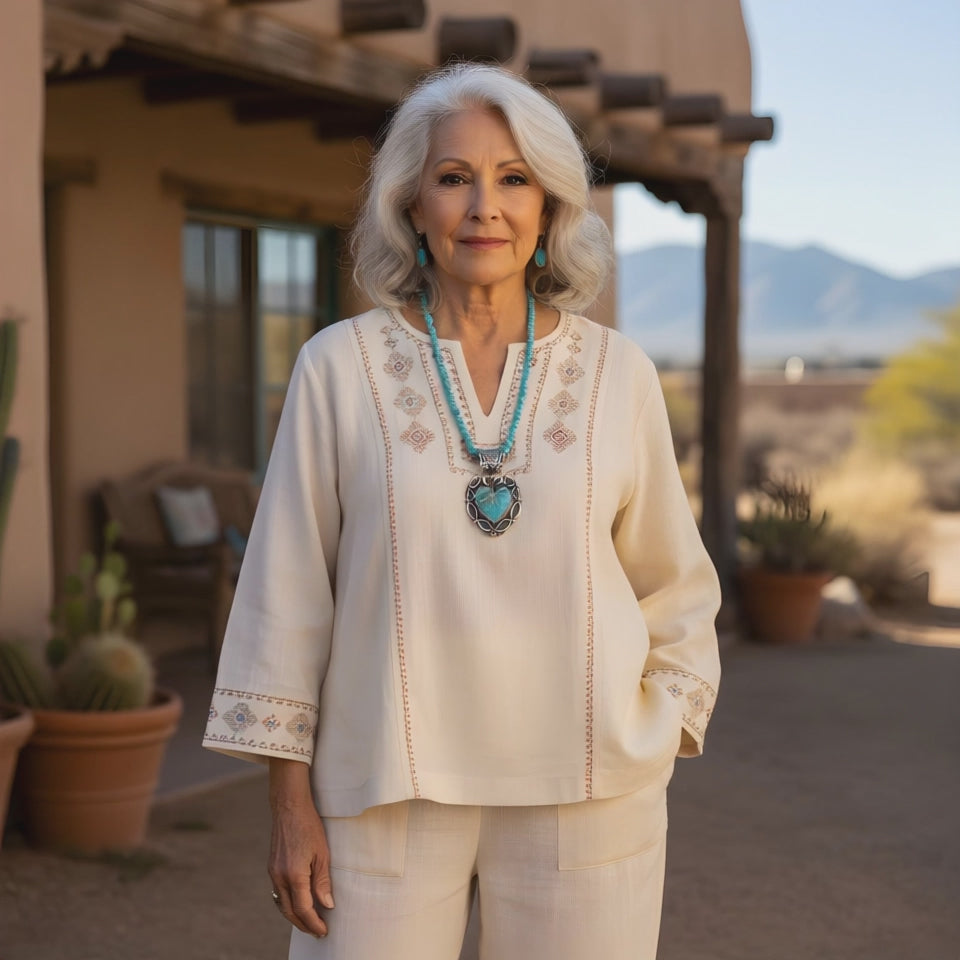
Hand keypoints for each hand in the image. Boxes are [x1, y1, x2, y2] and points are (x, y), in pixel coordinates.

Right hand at [268, 759, 334, 937]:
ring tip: (309, 922)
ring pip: (282, 904)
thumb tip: (327, 905)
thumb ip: (323, 882)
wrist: (289, 807)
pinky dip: (288, 904)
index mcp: (294, 875)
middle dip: (304, 925)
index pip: (304, 909)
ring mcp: (273, 873)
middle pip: (290, 911)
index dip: (314, 922)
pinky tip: (297, 904)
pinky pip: (278, 893)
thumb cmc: (309, 827)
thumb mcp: (322, 854)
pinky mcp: (272, 867)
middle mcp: (279, 877)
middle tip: (317, 932)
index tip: (324, 930)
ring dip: (295, 916)